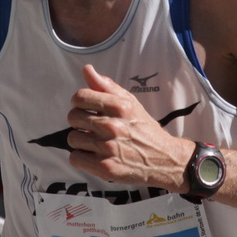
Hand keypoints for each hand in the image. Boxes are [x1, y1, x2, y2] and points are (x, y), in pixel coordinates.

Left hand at [66, 64, 193, 192]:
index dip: (79, 101)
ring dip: (81, 140)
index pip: (80, 97)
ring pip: (72, 139)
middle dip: (79, 121)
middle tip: (92, 126)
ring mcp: (108, 148)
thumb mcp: (130, 102)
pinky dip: (82, 158)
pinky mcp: (106, 168)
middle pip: (73, 117)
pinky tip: (95, 155)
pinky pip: (76, 158)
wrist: (164, 159)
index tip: (85, 108)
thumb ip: (106, 85)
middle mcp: (113, 126)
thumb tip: (86, 69)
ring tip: (96, 141)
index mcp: (119, 107)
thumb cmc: (143, 128)